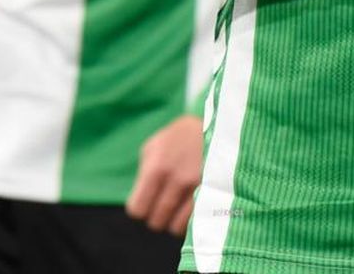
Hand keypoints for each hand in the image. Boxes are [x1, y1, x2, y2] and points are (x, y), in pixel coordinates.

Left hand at [124, 115, 201, 236]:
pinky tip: (190, 210)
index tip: (145, 203)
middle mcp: (176, 180)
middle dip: (156, 216)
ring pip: (176, 227)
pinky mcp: (213, 194)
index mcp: (156, 168)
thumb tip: (140, 201)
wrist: (216, 126)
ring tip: (177, 209)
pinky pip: (194, 223)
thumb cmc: (178, 138)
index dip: (139, 208)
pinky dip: (190, 222)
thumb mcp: (153, 147)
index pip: (137, 209)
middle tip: (162, 205)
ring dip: (173, 222)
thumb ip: (143, 174)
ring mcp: (197, 189)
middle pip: (156, 221)